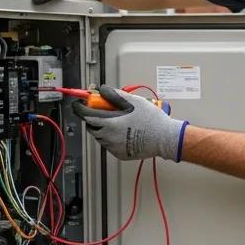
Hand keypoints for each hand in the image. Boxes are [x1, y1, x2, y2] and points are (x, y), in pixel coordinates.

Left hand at [71, 85, 187, 161]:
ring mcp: (114, 148)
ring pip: (100, 137)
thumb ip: (115, 95)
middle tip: (102, 111)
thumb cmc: (152, 121)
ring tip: (117, 122)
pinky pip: (110, 145)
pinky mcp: (120, 154)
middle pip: (91, 127)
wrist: (165, 139)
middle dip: (93, 118)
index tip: (79, 104)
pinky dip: (112, 138)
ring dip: (103, 128)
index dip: (80, 108)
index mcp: (110, 124)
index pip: (86, 115)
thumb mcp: (134, 102)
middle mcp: (109, 138)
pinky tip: (124, 133)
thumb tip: (102, 90)